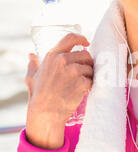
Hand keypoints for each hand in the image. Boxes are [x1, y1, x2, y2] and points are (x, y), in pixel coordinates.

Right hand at [25, 33, 93, 148]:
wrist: (46, 113)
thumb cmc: (38, 96)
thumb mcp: (32, 77)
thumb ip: (33, 65)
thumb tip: (31, 55)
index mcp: (52, 56)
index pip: (70, 38)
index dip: (81, 38)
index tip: (86, 42)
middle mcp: (63, 60)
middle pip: (85, 54)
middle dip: (87, 63)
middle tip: (83, 73)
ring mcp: (74, 71)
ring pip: (90, 68)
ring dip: (89, 75)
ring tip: (81, 84)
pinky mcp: (82, 83)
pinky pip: (92, 80)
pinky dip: (90, 86)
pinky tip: (83, 91)